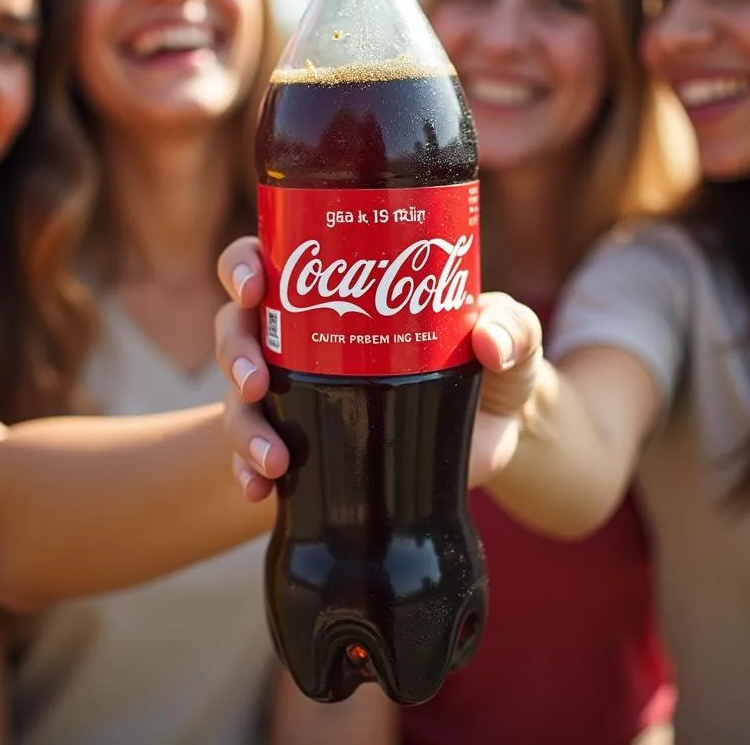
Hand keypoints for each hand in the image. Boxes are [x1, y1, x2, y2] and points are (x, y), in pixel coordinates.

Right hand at [215, 237, 543, 499]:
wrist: (497, 436)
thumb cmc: (495, 365)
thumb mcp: (514, 337)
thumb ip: (513, 328)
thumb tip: (486, 341)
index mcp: (340, 289)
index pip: (269, 260)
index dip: (244, 266)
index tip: (255, 286)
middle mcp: (305, 336)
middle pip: (237, 326)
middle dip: (235, 349)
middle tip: (257, 379)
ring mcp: (299, 392)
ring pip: (239, 395)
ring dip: (242, 423)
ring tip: (273, 457)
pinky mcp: (309, 444)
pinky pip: (255, 456)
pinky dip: (247, 471)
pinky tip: (261, 488)